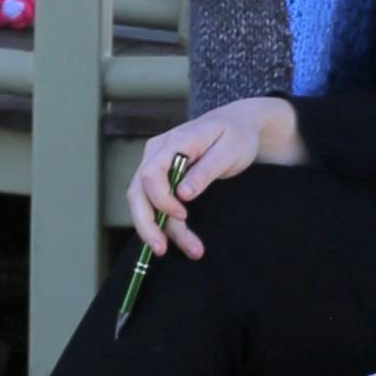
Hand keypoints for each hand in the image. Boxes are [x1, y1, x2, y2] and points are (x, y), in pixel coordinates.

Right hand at [122, 94, 300, 258]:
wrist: (237, 125)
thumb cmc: (236, 135)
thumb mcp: (230, 150)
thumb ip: (206, 171)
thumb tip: (183, 194)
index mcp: (175, 140)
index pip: (152, 172)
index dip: (161, 198)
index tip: (183, 215)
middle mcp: (157, 151)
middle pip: (138, 191)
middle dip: (147, 224)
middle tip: (162, 249)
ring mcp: (155, 163)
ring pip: (144, 203)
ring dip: (160, 230)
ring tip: (193, 250)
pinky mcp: (160, 177)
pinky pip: (155, 204)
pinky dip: (167, 224)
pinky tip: (186, 241)